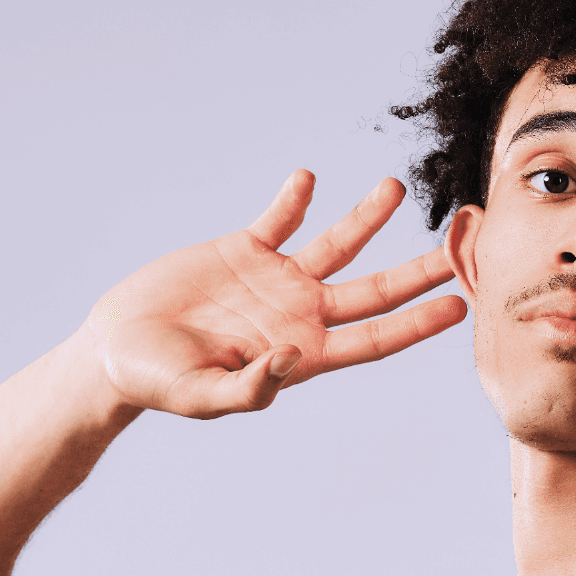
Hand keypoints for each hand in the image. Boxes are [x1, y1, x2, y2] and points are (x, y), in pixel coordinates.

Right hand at [83, 171, 466, 417]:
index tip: (457, 305)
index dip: (415, 324)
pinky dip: (294, 200)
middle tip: (460, 246)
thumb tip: (292, 357)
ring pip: (336, 245)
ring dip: (366, 217)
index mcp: (301, 354)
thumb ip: (250, 386)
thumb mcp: (203, 396)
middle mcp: (299, 315)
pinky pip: (278, 219)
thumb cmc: (159, 385)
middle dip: (418, 271)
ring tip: (395, 187)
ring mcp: (275, 280)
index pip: (372, 338)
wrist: (115, 352)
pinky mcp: (244, 251)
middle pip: (374, 290)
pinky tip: (309, 179)